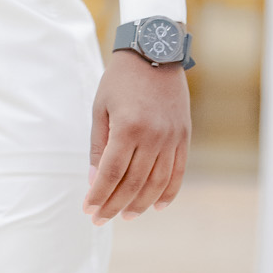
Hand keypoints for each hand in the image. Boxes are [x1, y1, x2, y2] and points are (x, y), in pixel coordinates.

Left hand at [84, 48, 189, 225]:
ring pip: (157, 183)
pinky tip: (156, 205)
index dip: (99, 195)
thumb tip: (95, 182)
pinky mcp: (183, 136)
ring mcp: (171, 138)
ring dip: (140, 204)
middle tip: (101, 219)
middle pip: (133, 183)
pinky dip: (168, 192)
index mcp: (128, 128)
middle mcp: (153, 136)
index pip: (111, 174)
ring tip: (126, 216)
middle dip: (114, 205)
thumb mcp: (101, 109)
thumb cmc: (120, 80)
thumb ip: (99, 146)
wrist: (154, 53)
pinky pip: (178, 172)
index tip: (88, 210)